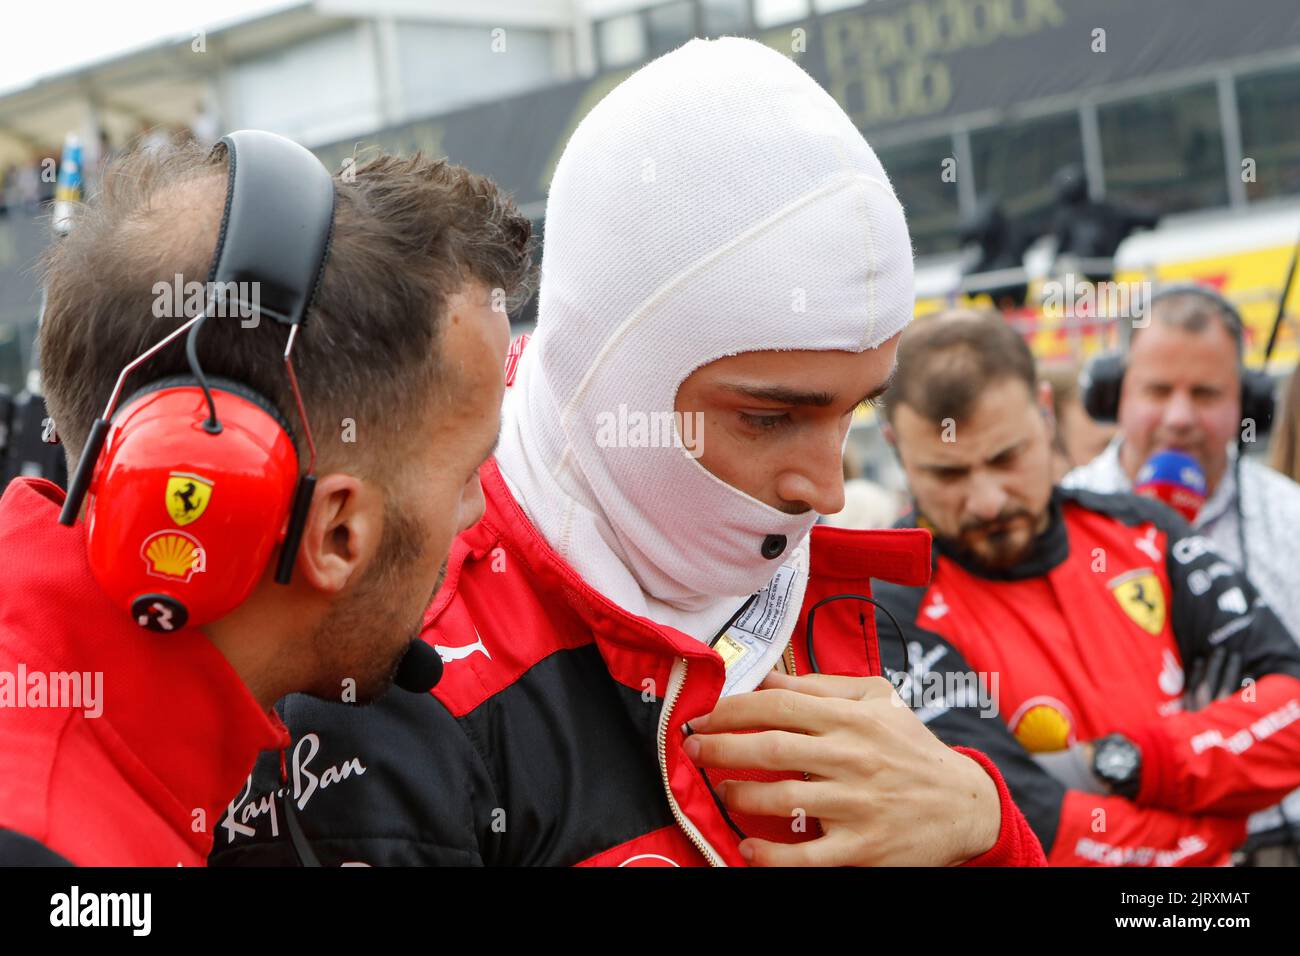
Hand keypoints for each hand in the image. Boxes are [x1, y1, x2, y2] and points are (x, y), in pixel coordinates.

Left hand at [683, 671, 1000, 865]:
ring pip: (781, 798)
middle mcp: (853, 757)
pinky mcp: (861, 847)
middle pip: (769, 748)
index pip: (778, 704)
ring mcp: (857, 805)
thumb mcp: (878, 700)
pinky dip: (770, 854)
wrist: (964, 805)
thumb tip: (768, 679)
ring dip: (738, 795)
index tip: (703, 714)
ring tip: (721, 791)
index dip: (731, 708)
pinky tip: (749, 846)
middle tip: (691, 748)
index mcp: (853, 718)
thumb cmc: (912, 748)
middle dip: (719, 747)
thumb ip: (822, 686)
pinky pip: (805, 855)